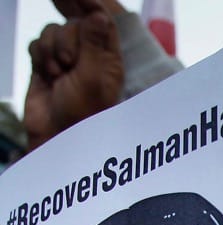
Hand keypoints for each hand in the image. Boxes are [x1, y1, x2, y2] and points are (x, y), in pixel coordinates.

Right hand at [24, 0, 123, 150]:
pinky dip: (39, 56)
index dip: (90, 7)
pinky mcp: (45, 65)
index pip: (102, 21)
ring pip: (52, 32)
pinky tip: (47, 76)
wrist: (55, 137)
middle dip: (66, 39)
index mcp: (110, 58)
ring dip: (51, 50)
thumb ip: (93, 44)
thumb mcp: (92, 78)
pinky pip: (37, 44)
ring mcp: (66, 59)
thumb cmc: (82, 115)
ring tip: (58, 76)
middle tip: (68, 64)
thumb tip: (98, 15)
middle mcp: (90, 56)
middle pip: (73, 24)